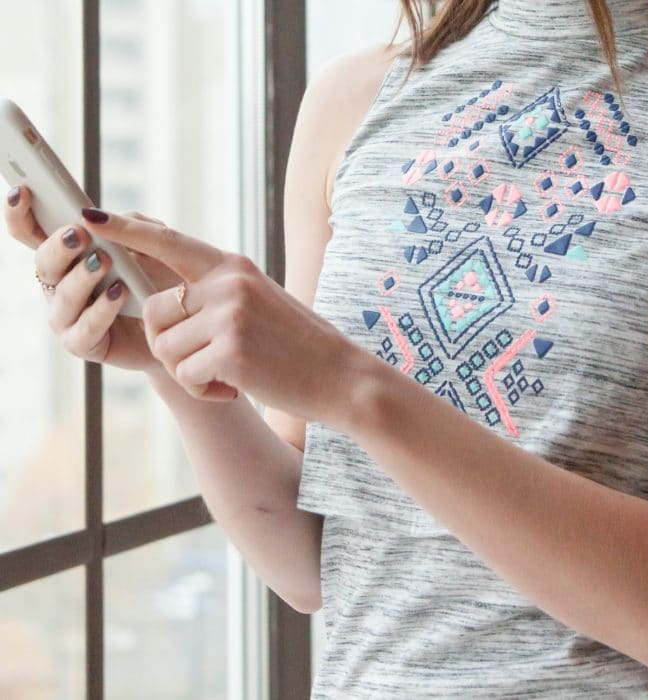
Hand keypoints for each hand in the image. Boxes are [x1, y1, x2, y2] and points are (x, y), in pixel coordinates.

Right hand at [3, 185, 179, 374]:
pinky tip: (119, 292)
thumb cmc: (163, 282)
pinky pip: (85, 327)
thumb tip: (99, 216)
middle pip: (43, 262)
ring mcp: (68, 316)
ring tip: (104, 261)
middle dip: (58, 247)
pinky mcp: (84, 344)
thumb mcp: (154, 245)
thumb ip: (130, 226)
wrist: (185, 326)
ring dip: (82, 277)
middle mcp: (60, 284)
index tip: (21, 191)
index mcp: (67, 255)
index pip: (30, 232)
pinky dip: (102, 309)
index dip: (18, 212)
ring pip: (62, 295)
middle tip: (80, 234)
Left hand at [80, 206, 362, 419]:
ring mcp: (230, 315)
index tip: (90, 219)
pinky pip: (184, 375)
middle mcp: (228, 283)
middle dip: (168, 344)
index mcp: (234, 267)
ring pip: (166, 348)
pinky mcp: (230, 350)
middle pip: (155, 310)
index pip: (170, 242)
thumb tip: (166, 302)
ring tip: (226, 375)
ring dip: (188, 371)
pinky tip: (235, 389)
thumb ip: (217, 292)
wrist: (341, 376)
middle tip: (203, 362)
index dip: (127, 231)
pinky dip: (204, 391)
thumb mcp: (261, 301)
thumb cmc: (299, 345)